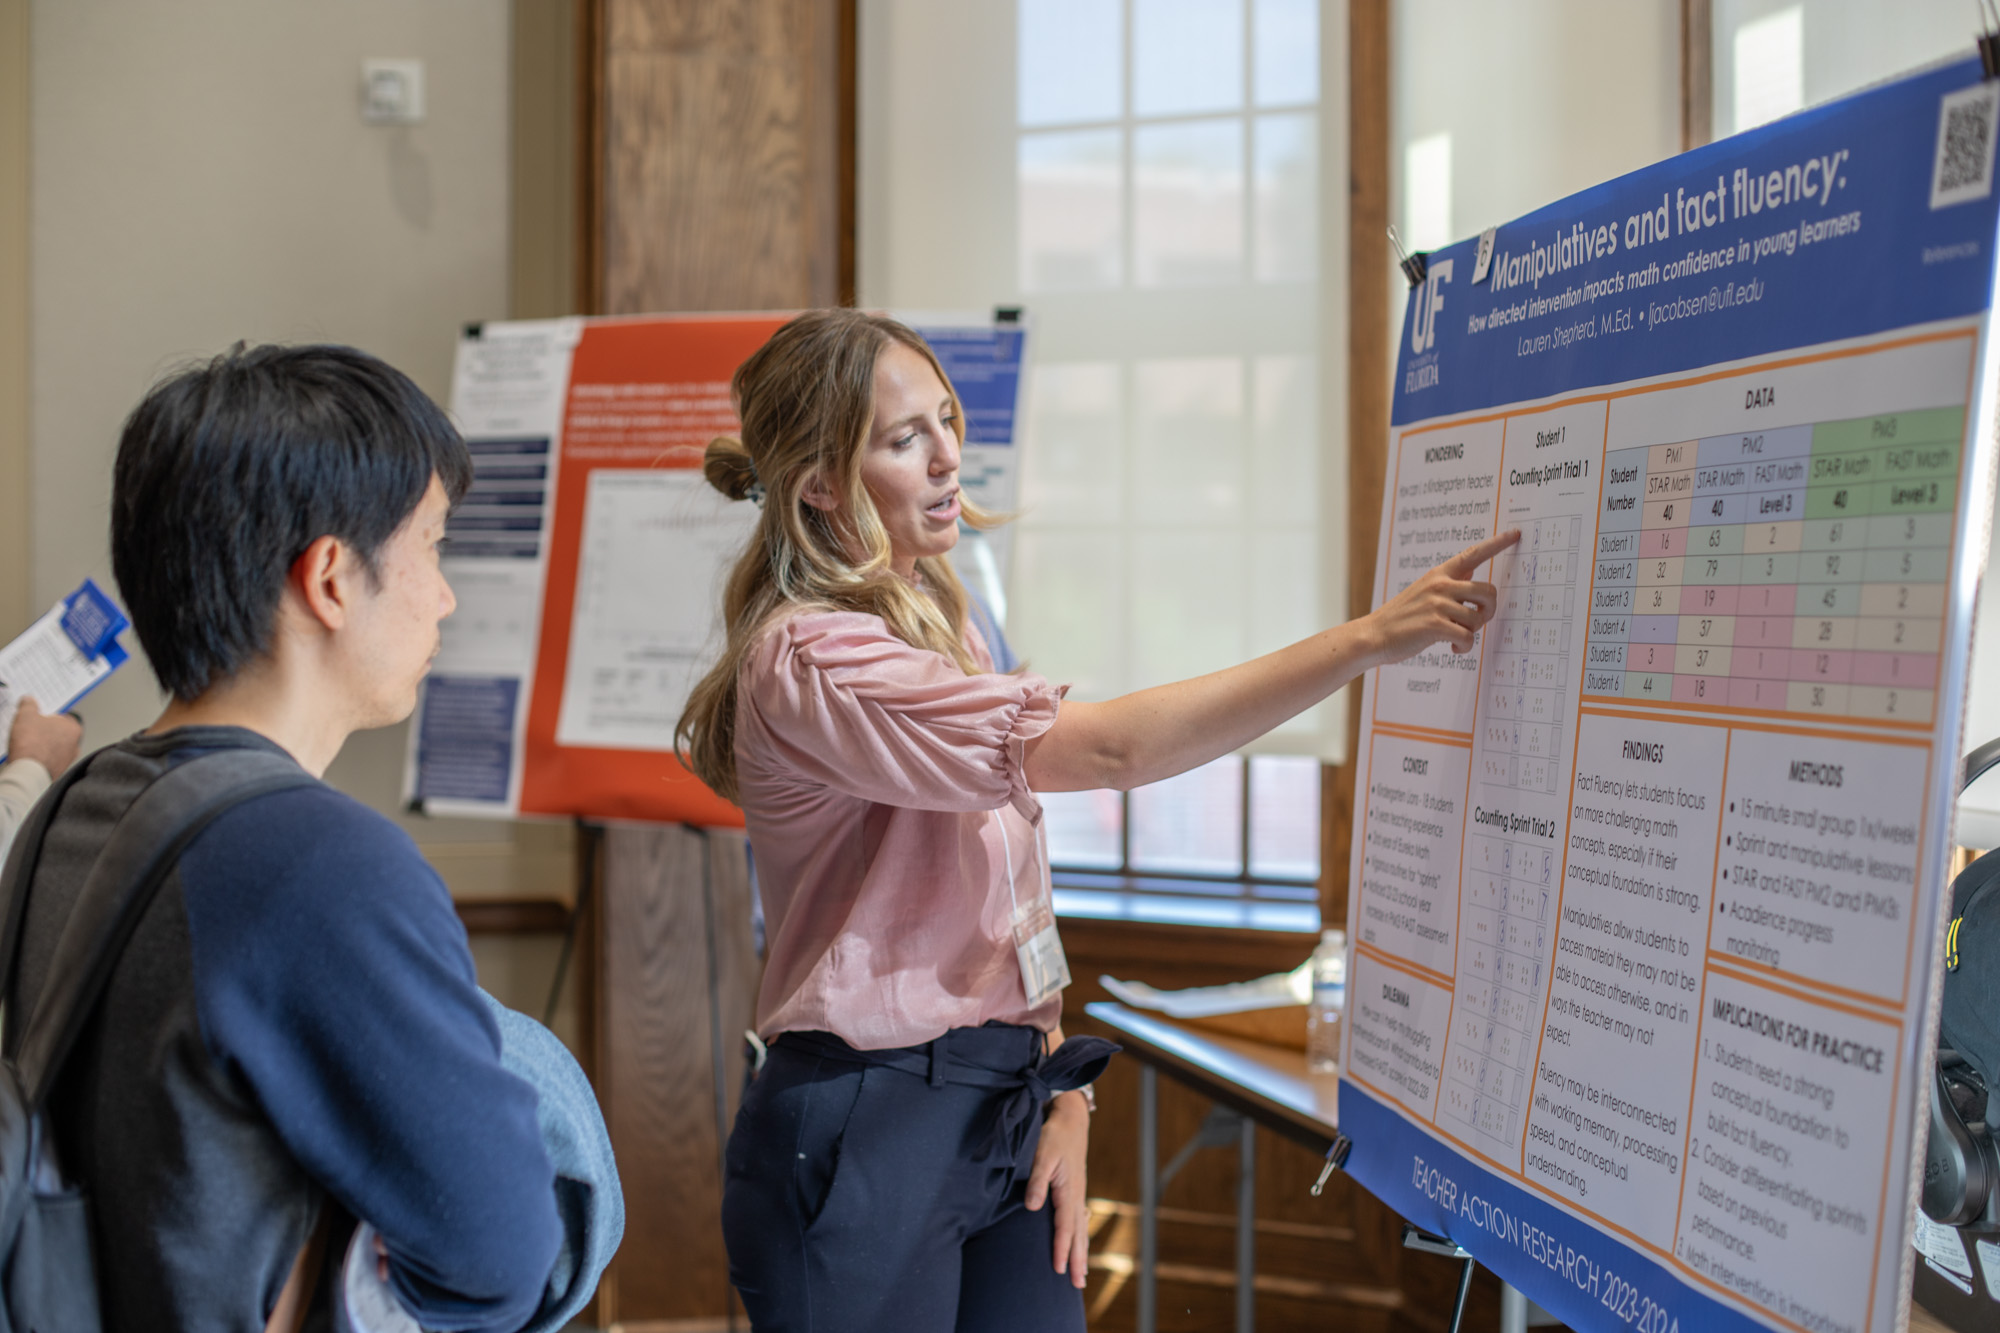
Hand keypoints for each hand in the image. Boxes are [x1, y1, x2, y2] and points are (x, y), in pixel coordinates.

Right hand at [7, 698, 82, 776]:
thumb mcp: (26, 715)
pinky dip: (39, 756)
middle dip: (43, 729)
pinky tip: (28, 755)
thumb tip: (29, 700)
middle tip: (29, 729)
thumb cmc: (32, 744)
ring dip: (41, 743)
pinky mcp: (58, 771)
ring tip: (26, 742)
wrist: (29, 771)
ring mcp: (68, 759)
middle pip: (56, 731)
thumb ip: (29, 705)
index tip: (36, 715)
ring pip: (52, 746)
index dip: (45, 714)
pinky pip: (48, 759)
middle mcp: (75, 744)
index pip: (61, 716)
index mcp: (73, 727)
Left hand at [1025, 1091, 1091, 1288]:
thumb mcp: (1042, 1155)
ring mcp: (1078, 1194)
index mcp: (1068, 1190)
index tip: (1059, 1270)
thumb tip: (1031, 1207)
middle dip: (1078, 1260)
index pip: (1064, 1227)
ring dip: (1081, 1252)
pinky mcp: (1075, 1191)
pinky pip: (1078, 1220)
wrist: (1071, 1120)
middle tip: (1078, 1286)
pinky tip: (1079, 1244)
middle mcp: (1076, 1196)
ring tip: (1081, 1275)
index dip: (1062, 1249)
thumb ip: (1036, 1181)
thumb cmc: (1054, 1136)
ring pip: (1080, 1229)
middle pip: (1078, 1234)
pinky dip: (1079, 1237)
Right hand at [1364, 529, 1519, 663]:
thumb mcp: (1424, 590)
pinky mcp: (1434, 625)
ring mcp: (1437, 604)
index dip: (1497, 543)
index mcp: (1439, 574)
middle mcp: (1440, 584)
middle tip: (1476, 622)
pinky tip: (1452, 649)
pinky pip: (1467, 638)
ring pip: (1478, 619)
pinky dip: (1464, 648)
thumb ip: (1449, 582)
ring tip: (1455, 638)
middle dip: (1488, 611)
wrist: (1373, 635)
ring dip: (1471, 633)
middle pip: (1488, 591)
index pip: (1473, 554)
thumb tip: (1472, 571)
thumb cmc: (1402, 617)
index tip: (1516, 534)